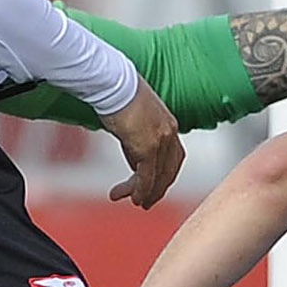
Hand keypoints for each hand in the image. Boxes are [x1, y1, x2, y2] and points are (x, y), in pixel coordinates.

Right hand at [100, 82, 181, 206]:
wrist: (113, 83)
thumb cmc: (117, 93)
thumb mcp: (132, 120)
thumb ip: (136, 141)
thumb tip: (134, 162)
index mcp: (169, 124)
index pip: (173, 157)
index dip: (164, 175)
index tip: (153, 185)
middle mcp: (169, 133)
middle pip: (170, 170)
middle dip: (159, 188)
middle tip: (147, 202)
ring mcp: (160, 140)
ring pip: (158, 176)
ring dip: (147, 192)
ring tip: (137, 203)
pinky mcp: (148, 146)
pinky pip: (147, 176)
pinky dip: (141, 189)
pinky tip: (134, 198)